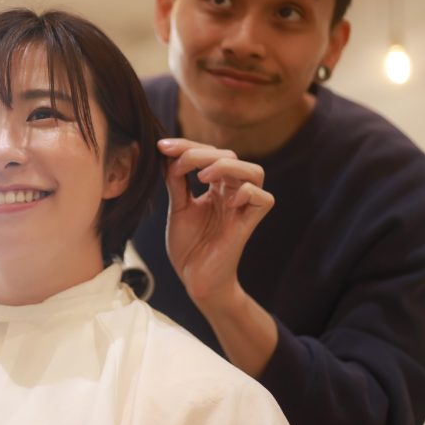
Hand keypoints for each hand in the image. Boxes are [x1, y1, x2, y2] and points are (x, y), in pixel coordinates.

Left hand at [159, 138, 273, 313]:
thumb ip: (176, 181)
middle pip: (230, 156)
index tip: (161, 146)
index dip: (186, 145)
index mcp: (217, 187)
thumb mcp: (178, 207)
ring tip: (202, 177)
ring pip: (254, 171)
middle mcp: (232, 193)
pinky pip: (263, 199)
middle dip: (200, 152)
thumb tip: (167, 153)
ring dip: (226, 167)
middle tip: (178, 163)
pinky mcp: (248, 225)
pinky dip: (246, 193)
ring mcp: (242, 208)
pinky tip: (225, 202)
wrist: (195, 279)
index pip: (209, 153)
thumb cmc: (190, 246)